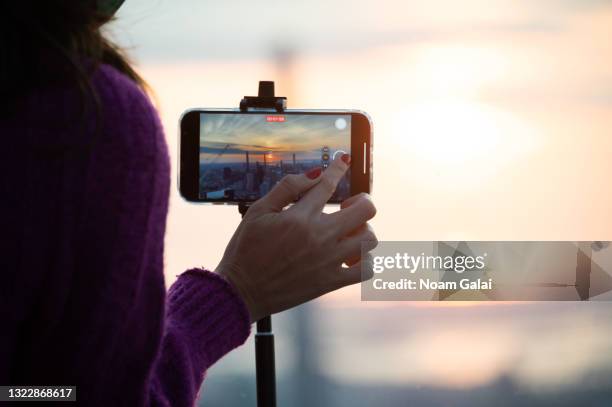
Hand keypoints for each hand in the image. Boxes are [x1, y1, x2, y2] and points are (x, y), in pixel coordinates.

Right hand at [216, 154, 377, 322]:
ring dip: (363, 230)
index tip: (343, 161)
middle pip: (366, 210)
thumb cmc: (245, 249)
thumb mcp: (258, 211)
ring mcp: (328, 261)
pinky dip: (364, 261)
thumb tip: (315, 174)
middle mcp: (319, 237)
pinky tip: (350, 256)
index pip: (329, 183)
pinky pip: (366, 270)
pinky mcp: (331, 282)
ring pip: (370, 239)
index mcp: (299, 217)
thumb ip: (287, 188)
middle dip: (362, 200)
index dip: (338, 167)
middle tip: (348, 205)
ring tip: (348, 232)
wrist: (240, 291)